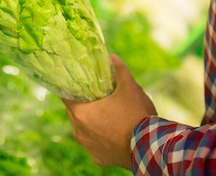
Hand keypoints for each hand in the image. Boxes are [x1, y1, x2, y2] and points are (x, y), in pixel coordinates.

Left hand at [63, 55, 156, 169]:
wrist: (149, 148)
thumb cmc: (136, 116)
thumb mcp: (130, 88)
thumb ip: (120, 71)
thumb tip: (113, 57)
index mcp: (81, 114)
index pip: (66, 98)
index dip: (70, 89)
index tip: (75, 83)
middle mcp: (80, 133)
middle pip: (74, 114)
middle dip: (82, 105)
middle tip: (93, 96)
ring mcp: (89, 148)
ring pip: (83, 131)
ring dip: (90, 123)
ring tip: (104, 114)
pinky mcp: (100, 159)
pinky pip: (95, 146)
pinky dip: (101, 139)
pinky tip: (112, 133)